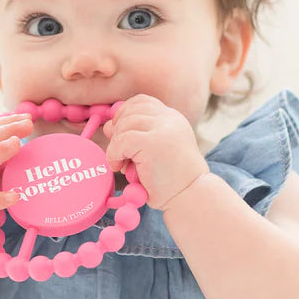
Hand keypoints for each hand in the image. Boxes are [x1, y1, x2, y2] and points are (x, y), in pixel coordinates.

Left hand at [102, 95, 208, 209]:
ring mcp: (163, 129)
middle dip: (118, 130)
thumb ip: (135, 135)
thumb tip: (108, 126)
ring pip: (124, 124)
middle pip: (131, 110)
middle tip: (119, 153)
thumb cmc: (172, 180)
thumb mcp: (153, 152)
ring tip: (121, 164)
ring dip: (116, 145)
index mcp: (173, 118)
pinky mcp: (153, 142)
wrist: (191, 197)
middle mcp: (170, 119)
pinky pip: (121, 141)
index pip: (142, 102)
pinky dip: (114, 154)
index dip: (125, 114)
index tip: (120, 134)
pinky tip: (119, 168)